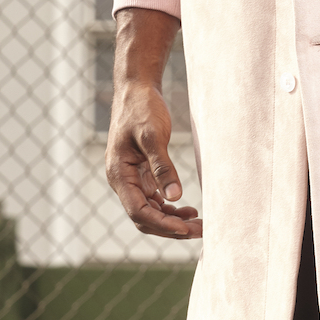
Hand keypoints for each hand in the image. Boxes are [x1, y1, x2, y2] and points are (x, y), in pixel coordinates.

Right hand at [105, 7, 202, 239]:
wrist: (136, 88)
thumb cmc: (142, 108)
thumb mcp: (153, 135)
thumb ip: (163, 166)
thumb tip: (175, 197)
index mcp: (119, 174)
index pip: (139, 211)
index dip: (162, 224)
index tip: (186, 229)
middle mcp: (122, 181)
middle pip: (144, 217)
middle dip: (171, 227)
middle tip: (200, 231)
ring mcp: (131, 178)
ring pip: (150, 210)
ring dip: (172, 220)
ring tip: (198, 224)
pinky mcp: (141, 173)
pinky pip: (154, 199)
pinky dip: (169, 207)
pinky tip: (188, 209)